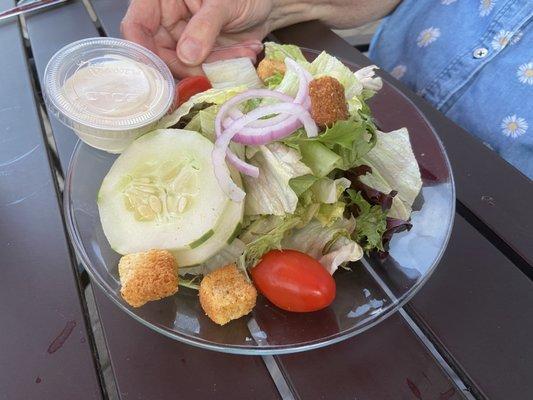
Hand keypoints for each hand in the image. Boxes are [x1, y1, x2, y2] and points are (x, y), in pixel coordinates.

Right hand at [121, 0, 273, 76]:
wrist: (268, 4)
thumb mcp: (224, 3)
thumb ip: (205, 27)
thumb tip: (186, 56)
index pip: (136, 26)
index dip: (141, 51)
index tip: (157, 72)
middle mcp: (167, 20)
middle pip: (160, 55)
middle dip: (186, 68)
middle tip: (213, 71)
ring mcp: (183, 40)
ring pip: (184, 68)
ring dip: (213, 68)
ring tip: (244, 53)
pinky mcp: (200, 56)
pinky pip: (203, 71)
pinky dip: (223, 68)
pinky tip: (246, 52)